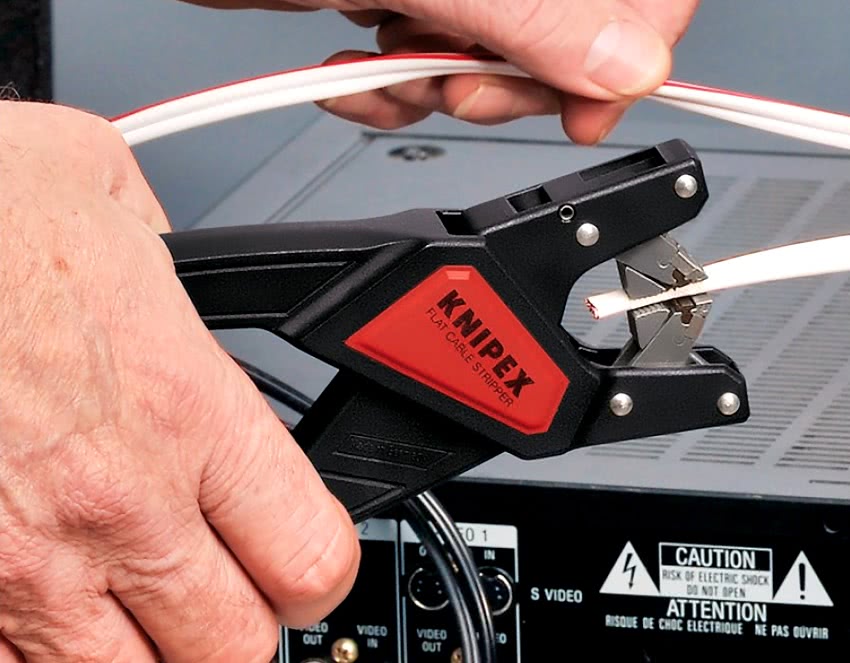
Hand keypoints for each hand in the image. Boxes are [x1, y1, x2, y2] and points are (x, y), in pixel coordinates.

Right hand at [0, 101, 358, 661]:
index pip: (314, 556)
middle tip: (219, 594)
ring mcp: (23, 562)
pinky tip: (37, 610)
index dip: (321, 574)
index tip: (302, 564)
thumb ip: (173, 264)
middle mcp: (118, 500)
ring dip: (143, 653)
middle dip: (237, 628)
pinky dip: (38, 655)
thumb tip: (181, 278)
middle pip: (235, 648)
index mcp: (185, 407)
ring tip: (129, 609)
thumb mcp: (111, 195)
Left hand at [179, 0, 699, 142]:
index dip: (624, 55)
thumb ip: (537, 15)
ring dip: (434, 90)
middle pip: (566, 38)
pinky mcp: (403, 0)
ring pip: (490, 63)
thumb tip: (628, 66)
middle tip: (460, 86)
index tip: (586, 109)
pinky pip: (428, 66)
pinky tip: (356, 73)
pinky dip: (389, 90)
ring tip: (390, 67)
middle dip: (502, 84)